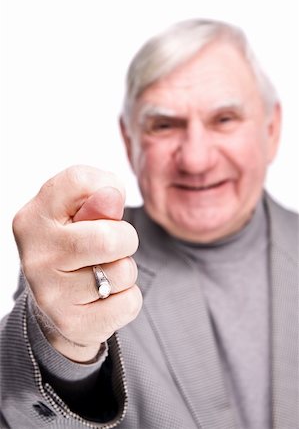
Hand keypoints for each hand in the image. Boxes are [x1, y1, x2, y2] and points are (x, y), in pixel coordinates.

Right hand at [13, 165, 141, 361]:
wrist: (57, 303)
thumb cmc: (74, 245)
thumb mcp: (77, 213)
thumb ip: (95, 196)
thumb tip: (112, 197)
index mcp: (33, 217)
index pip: (79, 180)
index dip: (107, 188)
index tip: (103, 206)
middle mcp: (36, 255)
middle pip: (110, 238)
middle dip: (126, 239)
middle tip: (112, 246)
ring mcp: (51, 293)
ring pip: (124, 271)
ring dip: (126, 270)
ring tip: (103, 271)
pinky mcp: (72, 323)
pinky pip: (129, 303)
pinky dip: (127, 298)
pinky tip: (105, 296)